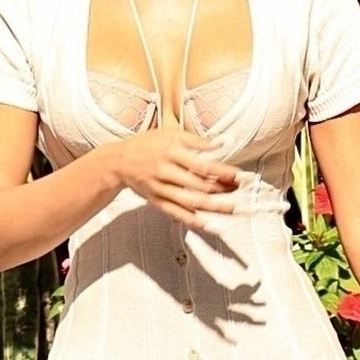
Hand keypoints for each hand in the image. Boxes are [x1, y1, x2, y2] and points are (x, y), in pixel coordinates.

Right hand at [109, 129, 239, 227]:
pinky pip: (178, 213)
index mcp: (171, 152)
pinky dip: (195, 221)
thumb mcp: (171, 134)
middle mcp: (166, 171)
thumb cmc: (148, 144)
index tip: (241, 176)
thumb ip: (198, 140)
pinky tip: (211, 225)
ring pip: (190, 201)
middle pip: (199, 185)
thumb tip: (224, 142)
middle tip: (241, 191)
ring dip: (214, 207)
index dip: (223, 171)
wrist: (118, 161)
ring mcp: (161, 189)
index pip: (202, 164)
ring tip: (233, 209)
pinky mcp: (157, 201)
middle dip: (223, 189)